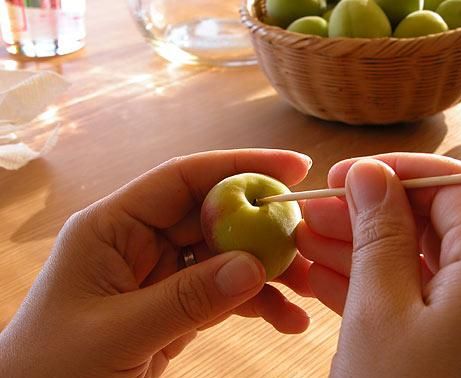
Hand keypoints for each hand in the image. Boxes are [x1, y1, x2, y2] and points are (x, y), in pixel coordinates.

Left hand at [0, 149, 313, 377]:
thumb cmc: (52, 369)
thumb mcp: (117, 333)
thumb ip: (186, 299)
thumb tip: (252, 266)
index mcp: (113, 227)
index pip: (183, 180)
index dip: (238, 166)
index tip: (293, 167)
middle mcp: (140, 243)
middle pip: (214, 217)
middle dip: (263, 227)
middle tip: (310, 239)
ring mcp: (161, 276)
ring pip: (225, 257)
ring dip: (267, 271)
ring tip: (307, 289)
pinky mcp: (176, 307)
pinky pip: (223, 294)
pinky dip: (256, 303)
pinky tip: (286, 318)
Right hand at [297, 153, 460, 376]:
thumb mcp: (381, 311)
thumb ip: (380, 233)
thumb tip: (370, 176)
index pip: (453, 185)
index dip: (393, 174)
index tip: (342, 177)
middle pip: (436, 222)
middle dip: (369, 215)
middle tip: (313, 212)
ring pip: (425, 261)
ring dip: (366, 250)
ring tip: (308, 241)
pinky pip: (426, 298)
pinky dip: (380, 286)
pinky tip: (329, 276)